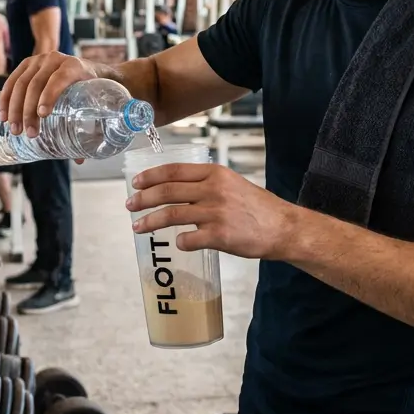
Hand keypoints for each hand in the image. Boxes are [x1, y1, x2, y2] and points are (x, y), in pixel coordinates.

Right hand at [0, 52, 98, 136]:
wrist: (90, 70)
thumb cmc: (92, 91)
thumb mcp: (92, 103)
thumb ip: (88, 128)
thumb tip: (79, 160)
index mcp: (74, 67)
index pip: (58, 80)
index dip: (49, 96)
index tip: (43, 115)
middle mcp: (55, 60)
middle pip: (36, 85)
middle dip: (28, 110)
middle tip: (28, 133)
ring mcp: (39, 60)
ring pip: (21, 84)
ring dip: (15, 108)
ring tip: (14, 129)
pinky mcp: (27, 64)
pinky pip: (12, 81)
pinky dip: (5, 98)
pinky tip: (3, 115)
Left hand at [126, 163, 300, 259]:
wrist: (283, 228)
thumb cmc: (258, 207)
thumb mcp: (232, 184)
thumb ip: (207, 184)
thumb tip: (177, 189)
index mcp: (215, 173)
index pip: (173, 171)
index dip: (151, 177)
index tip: (136, 183)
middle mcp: (213, 189)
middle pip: (167, 191)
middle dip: (143, 199)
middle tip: (130, 206)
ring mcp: (215, 212)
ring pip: (171, 214)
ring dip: (150, 221)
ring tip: (138, 227)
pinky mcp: (219, 235)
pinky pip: (188, 238)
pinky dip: (179, 241)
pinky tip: (178, 243)